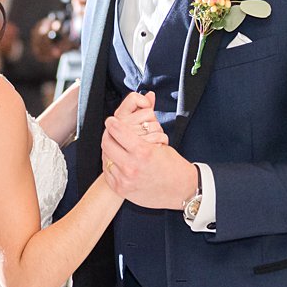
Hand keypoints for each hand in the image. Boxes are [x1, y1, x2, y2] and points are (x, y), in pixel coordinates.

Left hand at [101, 92, 195, 208]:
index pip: (117, 130)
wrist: (180, 191)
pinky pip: (107, 172)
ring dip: (108, 149)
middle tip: (111, 131)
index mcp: (143, 152)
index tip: (112, 120)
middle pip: (106, 143)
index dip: (112, 123)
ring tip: (114, 145)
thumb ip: (149, 121)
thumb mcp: (162, 142)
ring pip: (105, 158)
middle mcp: (131, 167)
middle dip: (107, 135)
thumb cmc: (173, 165)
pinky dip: (110, 163)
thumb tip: (147, 96)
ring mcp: (125, 180)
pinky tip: (116, 159)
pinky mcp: (122, 190)